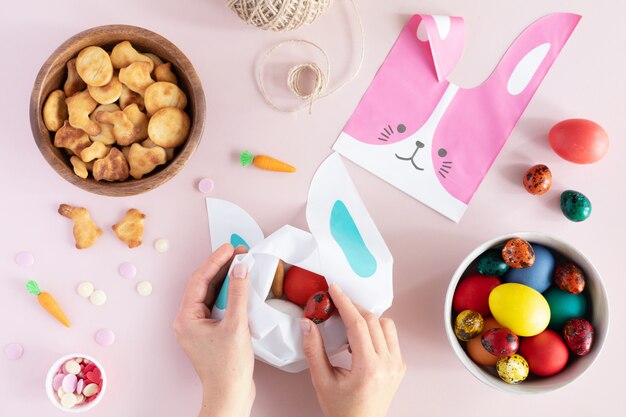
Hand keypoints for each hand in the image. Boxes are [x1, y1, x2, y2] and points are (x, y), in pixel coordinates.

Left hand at [173, 244, 254, 416]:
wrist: (230, 395)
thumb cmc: (228, 368)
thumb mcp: (236, 325)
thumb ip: (238, 294)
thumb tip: (240, 269)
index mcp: (186, 318)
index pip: (199, 280)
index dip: (215, 261)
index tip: (230, 248)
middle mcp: (188, 320)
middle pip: (203, 285)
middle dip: (221, 267)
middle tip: (238, 252)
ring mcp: (198, 327)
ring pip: (210, 294)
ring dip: (225, 280)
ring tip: (241, 264)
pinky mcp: (209, 332)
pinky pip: (217, 305)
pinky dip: (229, 294)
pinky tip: (241, 287)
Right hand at [301, 284, 405, 416]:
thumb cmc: (341, 409)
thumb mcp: (322, 381)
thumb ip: (313, 350)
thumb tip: (307, 324)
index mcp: (368, 367)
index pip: (358, 324)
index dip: (345, 303)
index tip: (335, 289)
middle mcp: (388, 364)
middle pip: (373, 320)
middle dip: (354, 307)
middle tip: (336, 303)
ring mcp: (397, 365)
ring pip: (386, 325)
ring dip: (368, 319)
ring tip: (350, 324)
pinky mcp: (400, 366)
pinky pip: (391, 338)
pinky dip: (376, 332)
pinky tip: (361, 341)